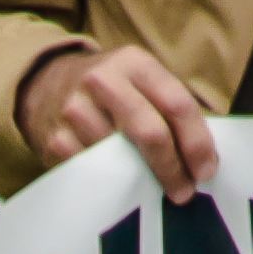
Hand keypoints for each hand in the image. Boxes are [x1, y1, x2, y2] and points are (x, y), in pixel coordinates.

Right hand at [21, 42, 221, 199]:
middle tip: (185, 191)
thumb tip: (207, 155)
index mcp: (134, 62)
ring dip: (143, 181)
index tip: (207, 170)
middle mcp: (102, 80)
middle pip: (151, 132)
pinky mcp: (56, 139)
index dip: (197, 141)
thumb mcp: (141, 80)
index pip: (177, 104)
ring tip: (155, 189)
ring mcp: (75, 110)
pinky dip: (112, 185)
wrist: (45, 83)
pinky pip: (95, 173)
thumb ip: (172, 108)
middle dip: (174, 168)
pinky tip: (121, 187)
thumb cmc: (111, 89)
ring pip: (123, 158)